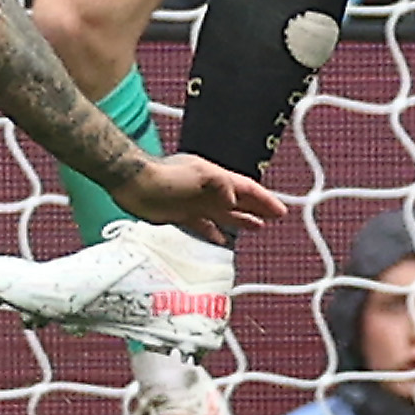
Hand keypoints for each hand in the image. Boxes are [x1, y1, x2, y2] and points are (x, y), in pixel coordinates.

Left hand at [111, 154, 285, 244]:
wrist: (134, 183)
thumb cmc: (165, 176)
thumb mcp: (198, 174)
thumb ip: (220, 185)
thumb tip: (234, 198)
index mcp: (216, 178)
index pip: (245, 188)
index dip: (263, 200)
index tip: (280, 211)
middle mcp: (208, 191)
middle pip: (238, 200)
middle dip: (258, 208)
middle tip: (276, 218)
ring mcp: (195, 203)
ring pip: (224, 213)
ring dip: (241, 219)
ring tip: (257, 228)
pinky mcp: (181, 215)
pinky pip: (203, 225)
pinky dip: (215, 232)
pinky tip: (222, 241)